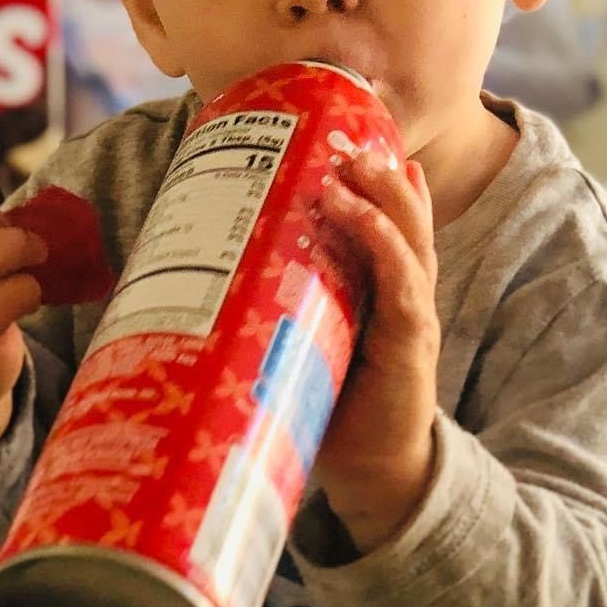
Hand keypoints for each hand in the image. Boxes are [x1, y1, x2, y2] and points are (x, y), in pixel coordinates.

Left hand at [313, 151, 439, 552]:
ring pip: (407, 241)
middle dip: (376, 175)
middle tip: (344, 136)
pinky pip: (403, 286)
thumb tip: (196, 276)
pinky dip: (388, 248)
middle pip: (399, 219)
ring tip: (357, 164)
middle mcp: (400, 293)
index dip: (370, 182)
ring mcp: (410, 316)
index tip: (344, 138)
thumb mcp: (300, 342)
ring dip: (384, 199)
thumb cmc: (329, 402)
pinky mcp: (410, 345)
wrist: (369, 469)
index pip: (381, 224)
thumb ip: (274, 305)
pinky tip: (371, 223)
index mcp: (374, 289)